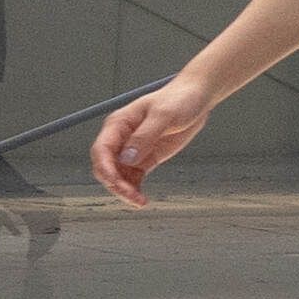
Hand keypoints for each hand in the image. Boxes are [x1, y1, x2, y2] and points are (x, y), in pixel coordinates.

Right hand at [89, 77, 215, 204]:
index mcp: (118, 124)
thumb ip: (144, 136)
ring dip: (125, 190)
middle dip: (115, 184)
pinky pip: (133, 177)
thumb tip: (127, 158)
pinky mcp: (146, 158)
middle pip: (107, 167)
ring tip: (139, 201)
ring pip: (119, 176)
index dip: (105, 168)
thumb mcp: (163, 115)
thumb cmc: (178, 99)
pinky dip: (134, 188)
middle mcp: (121, 138)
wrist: (196, 98)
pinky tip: (141, 197)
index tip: (116, 183)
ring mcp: (133, 150)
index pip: (101, 150)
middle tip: (132, 197)